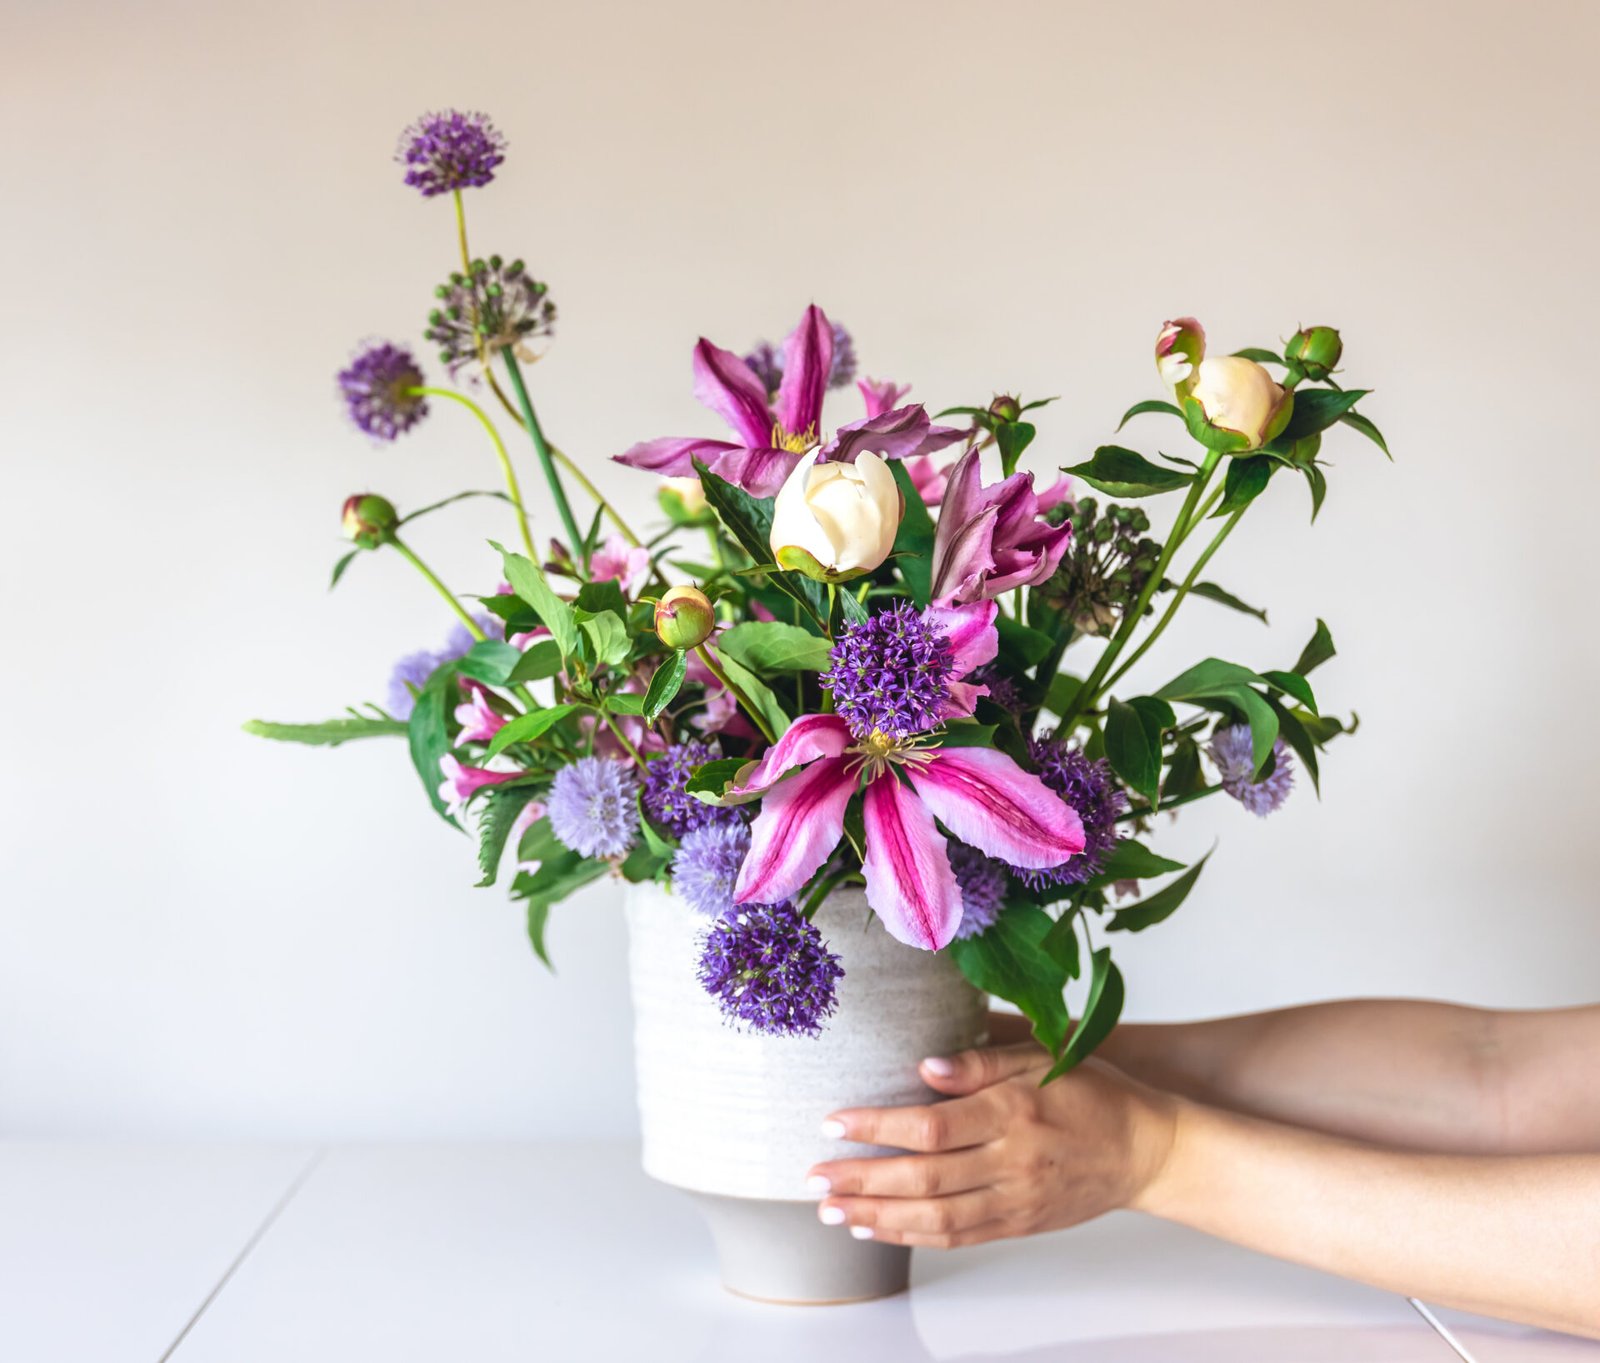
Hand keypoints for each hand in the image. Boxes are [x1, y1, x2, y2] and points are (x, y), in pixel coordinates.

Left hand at [808, 1043, 1178, 1247]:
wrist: (1146, 1149)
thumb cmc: (1091, 1092)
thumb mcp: (1042, 1056)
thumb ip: (981, 1062)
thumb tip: (923, 1066)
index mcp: (1013, 1111)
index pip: (932, 1126)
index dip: (878, 1127)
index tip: (834, 1122)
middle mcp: (1012, 1161)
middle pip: (924, 1179)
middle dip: (863, 1180)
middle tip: (814, 1178)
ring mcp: (1016, 1200)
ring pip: (936, 1219)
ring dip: (878, 1215)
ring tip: (832, 1209)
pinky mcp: (1019, 1224)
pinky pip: (958, 1238)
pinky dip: (911, 1237)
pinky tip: (877, 1226)